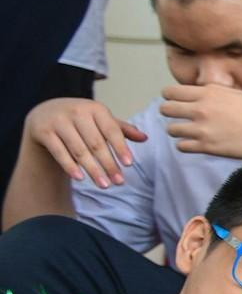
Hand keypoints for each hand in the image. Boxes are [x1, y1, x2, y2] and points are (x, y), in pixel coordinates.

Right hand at [23, 98, 145, 187]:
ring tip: (104, 185)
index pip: (111, 130)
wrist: (45, 113)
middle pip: (96, 143)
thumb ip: (121, 129)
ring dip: (92, 170)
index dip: (120, 147)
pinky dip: (70, 166)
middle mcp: (77, 112)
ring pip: (78, 150)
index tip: (129, 164)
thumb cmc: (81, 119)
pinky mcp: (43, 131)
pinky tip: (80, 178)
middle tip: (119, 182)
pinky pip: (58, 152)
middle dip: (109, 164)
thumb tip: (145, 138)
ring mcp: (59, 121)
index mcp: (95, 109)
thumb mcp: (100, 120)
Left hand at [159, 84, 241, 158]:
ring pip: (171, 129)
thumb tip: (198, 91)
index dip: (170, 96)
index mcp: (209, 92)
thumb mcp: (236, 93)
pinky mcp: (207, 147)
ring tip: (188, 132)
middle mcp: (202, 109)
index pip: (170, 92)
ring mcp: (203, 129)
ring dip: (178, 130)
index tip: (175, 101)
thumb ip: (214, 91)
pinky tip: (196, 143)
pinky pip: (181, 146)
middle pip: (165, 109)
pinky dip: (186, 145)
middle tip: (179, 117)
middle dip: (169, 112)